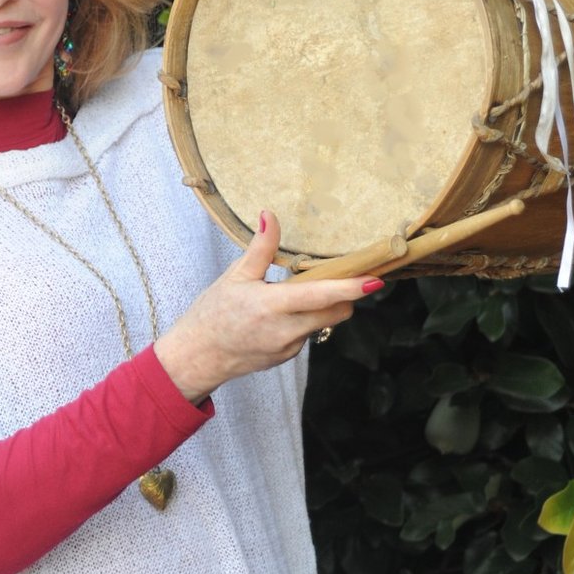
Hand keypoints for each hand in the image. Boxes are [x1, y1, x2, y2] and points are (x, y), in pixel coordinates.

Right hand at [154, 210, 383, 401]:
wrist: (198, 356)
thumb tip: (270, 216)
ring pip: (323, 323)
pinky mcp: (287, 357)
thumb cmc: (212, 313)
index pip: (321, 296)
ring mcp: (288, 347)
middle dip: (345, 296)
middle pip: (336, 312)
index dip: (351, 288)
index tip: (375, 280)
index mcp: (271, 306)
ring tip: (296, 296)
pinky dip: (303, 322)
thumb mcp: (235, 276)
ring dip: (322, 308)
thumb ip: (260, 248)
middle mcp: (284, 330)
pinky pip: (307, 335)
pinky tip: (279, 318)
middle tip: (342, 278)